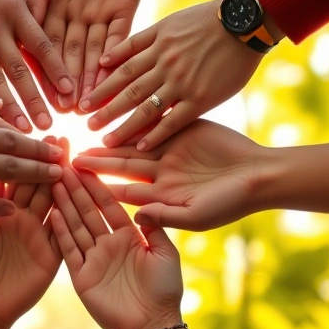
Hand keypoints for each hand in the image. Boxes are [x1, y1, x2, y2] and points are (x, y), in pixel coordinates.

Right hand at [0, 0, 73, 132]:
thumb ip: (30, 24)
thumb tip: (50, 57)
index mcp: (17, 13)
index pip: (43, 48)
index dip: (57, 72)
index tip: (70, 95)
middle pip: (20, 71)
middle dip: (36, 100)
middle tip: (50, 125)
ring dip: (11, 107)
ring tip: (24, 130)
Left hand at [0, 137, 67, 328]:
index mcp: (4, 212)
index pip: (17, 180)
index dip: (25, 160)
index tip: (34, 137)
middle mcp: (25, 220)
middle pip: (40, 186)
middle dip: (50, 163)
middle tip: (60, 138)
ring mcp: (41, 237)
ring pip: (56, 205)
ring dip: (65, 185)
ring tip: (73, 161)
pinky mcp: (52, 257)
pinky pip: (64, 234)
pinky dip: (69, 218)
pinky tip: (75, 200)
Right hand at [28, 0, 139, 110]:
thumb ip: (35, 5)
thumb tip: (20, 38)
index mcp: (58, 18)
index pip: (50, 52)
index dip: (49, 75)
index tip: (47, 97)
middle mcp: (80, 25)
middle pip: (74, 59)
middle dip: (72, 84)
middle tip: (70, 111)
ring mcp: (102, 19)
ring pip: (97, 54)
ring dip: (93, 77)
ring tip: (90, 100)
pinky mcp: (124, 11)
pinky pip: (120, 36)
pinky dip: (115, 55)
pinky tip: (109, 73)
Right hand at [48, 167, 183, 328]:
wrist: (153, 326)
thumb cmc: (165, 290)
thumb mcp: (166, 254)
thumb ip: (155, 228)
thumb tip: (142, 206)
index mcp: (129, 237)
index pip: (110, 205)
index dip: (99, 186)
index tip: (88, 165)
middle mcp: (108, 244)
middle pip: (89, 211)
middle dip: (77, 189)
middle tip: (64, 165)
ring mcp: (93, 259)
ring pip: (76, 226)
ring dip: (66, 204)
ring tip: (54, 182)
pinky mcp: (82, 276)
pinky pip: (70, 250)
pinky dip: (62, 232)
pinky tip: (54, 213)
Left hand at [73, 120, 263, 229]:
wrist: (261, 175)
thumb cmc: (231, 203)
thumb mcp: (197, 215)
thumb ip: (166, 216)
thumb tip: (136, 218)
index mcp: (159, 197)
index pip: (120, 192)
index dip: (96, 187)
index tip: (71, 183)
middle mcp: (159, 174)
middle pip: (120, 165)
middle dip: (94, 160)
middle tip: (66, 154)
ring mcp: (169, 151)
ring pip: (133, 141)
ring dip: (110, 137)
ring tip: (82, 129)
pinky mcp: (181, 130)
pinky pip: (155, 122)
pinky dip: (136, 117)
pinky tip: (115, 110)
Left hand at [79, 0, 264, 150]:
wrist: (245, 22)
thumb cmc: (207, 20)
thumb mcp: (168, 22)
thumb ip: (139, 41)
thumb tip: (106, 58)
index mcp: (156, 45)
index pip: (120, 70)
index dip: (100, 87)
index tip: (83, 102)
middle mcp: (164, 65)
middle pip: (127, 91)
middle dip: (104, 110)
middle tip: (85, 125)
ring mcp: (182, 82)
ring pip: (145, 108)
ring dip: (123, 127)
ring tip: (105, 142)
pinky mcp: (202, 98)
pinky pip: (174, 120)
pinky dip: (157, 134)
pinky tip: (141, 147)